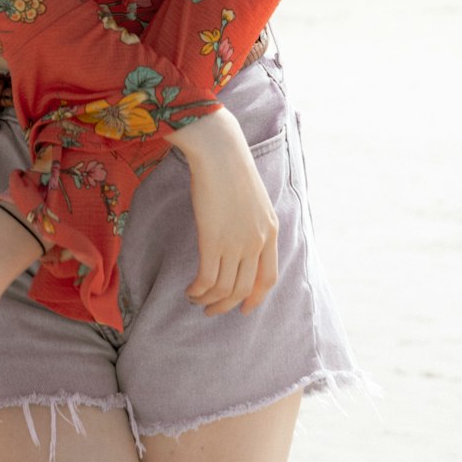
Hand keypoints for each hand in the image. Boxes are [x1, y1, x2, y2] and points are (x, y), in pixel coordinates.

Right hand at [169, 108, 278, 316]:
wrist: (219, 150)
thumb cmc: (231, 167)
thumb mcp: (254, 198)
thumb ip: (253, 222)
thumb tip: (241, 241)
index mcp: (271, 231)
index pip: (269, 278)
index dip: (256, 298)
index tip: (245, 309)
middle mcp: (257, 241)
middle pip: (244, 288)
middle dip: (228, 305)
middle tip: (212, 310)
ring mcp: (236, 242)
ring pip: (225, 288)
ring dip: (210, 301)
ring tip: (197, 300)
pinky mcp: (213, 240)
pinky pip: (207, 279)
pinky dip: (198, 290)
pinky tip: (190, 290)